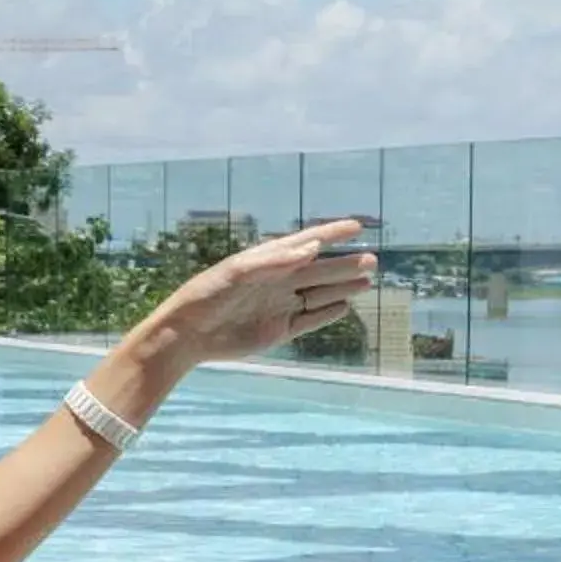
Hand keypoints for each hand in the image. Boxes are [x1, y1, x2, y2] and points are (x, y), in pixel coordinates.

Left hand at [143, 220, 375, 366]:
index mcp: (268, 262)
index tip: (357, 226)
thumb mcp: (237, 272)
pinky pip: (308, 320)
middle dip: (345, 264)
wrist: (187, 335)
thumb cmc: (206, 296)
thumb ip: (275, 260)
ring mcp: (279, 306)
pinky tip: (344, 306)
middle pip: (319, 270)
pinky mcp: (277, 331)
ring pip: (319, 294)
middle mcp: (277, 282)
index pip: (306, 243)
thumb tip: (313, 247)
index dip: (332, 233)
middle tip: (373, 260)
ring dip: (343, 287)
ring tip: (367, 280)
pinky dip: (326, 314)